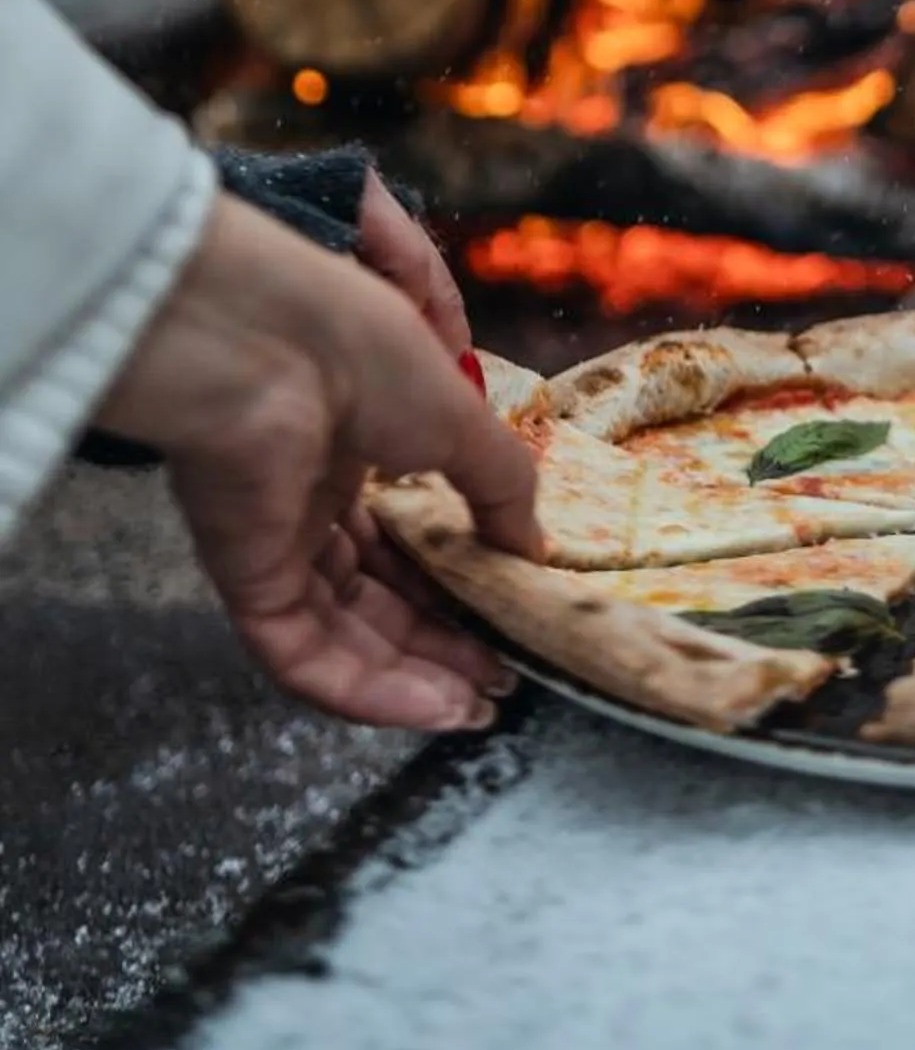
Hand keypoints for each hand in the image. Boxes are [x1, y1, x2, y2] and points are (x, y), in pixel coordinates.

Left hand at [96, 192, 540, 732]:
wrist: (271, 341)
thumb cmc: (364, 351)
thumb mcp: (462, 414)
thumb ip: (502, 486)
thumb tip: (532, 547)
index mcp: (352, 445)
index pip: (398, 533)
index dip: (452, 577)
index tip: (507, 609)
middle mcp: (306, 499)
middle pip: (376, 594)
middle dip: (441, 640)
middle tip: (500, 675)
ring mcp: (272, 542)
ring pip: (343, 634)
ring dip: (410, 677)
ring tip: (476, 705)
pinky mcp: (247, 581)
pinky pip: (305, 655)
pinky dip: (368, 691)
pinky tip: (432, 707)